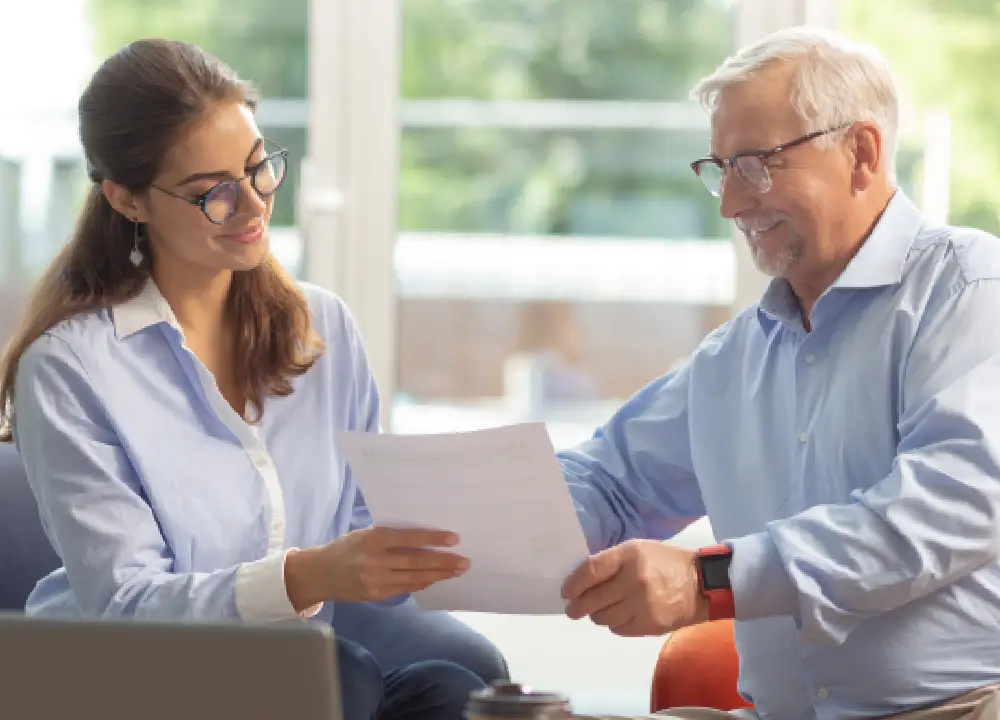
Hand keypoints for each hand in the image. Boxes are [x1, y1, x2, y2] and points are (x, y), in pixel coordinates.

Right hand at [286, 526, 469, 606]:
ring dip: (438, 575)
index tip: (454, 539)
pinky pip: (405, 589)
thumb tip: (423, 538)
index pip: (409, 538)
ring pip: (414, 578)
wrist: (320, 573)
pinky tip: (436, 579)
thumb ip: (389, 536)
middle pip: (416, 562)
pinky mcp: (376, 595)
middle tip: (464, 561)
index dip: (432, 539)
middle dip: (443, 562)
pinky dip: (422, 583)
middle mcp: (375, 561)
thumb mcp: (364, 534)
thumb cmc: (346, 547)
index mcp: (373, 539)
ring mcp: (375, 581)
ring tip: (457, 571)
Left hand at [561, 539, 708, 636]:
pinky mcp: (649, 625)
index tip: (566, 592)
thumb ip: (611, 561)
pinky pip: (618, 629)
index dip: (573, 584)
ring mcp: (641, 605)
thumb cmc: (664, 562)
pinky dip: (614, 624)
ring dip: (596, 615)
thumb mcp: (638, 549)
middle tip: (572, 609)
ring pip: (603, 617)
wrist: (701, 584)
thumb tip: (582, 579)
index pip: (590, 571)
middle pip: (592, 599)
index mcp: (629, 556)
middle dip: (577, 606)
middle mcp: (633, 580)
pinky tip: (620, 616)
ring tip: (599, 610)